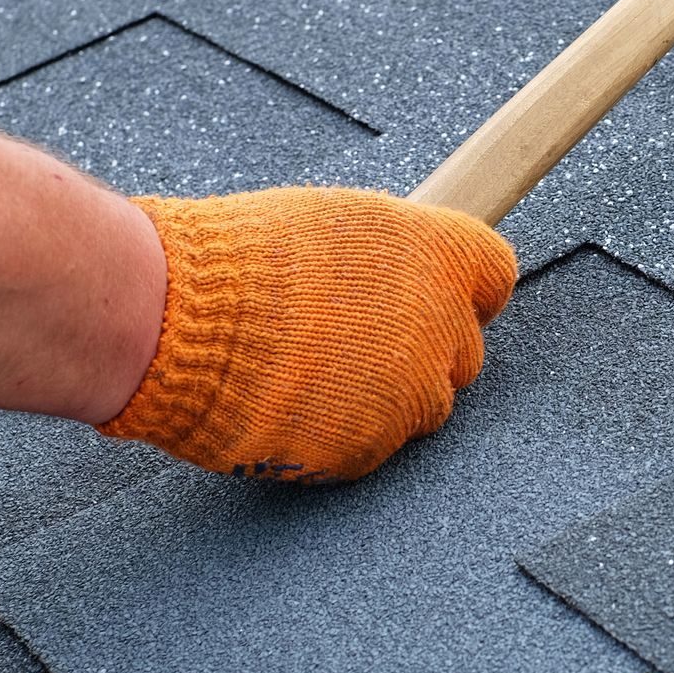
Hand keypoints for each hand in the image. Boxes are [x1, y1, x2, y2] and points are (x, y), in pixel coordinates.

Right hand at [98, 187, 518, 482]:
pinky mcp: (370, 447)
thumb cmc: (242, 258)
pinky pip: (372, 447)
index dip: (463, 290)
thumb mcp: (334, 225)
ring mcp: (409, 393)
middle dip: (423, 351)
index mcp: (440, 255)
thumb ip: (391, 256)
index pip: (496, 275)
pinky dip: (341, 433)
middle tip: (356, 341)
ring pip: (423, 408)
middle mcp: (441, 325)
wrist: (177, 318)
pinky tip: (291, 404)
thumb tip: (405, 274)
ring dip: (384, 397)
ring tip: (312, 373)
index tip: (437, 295)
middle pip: (464, 353)